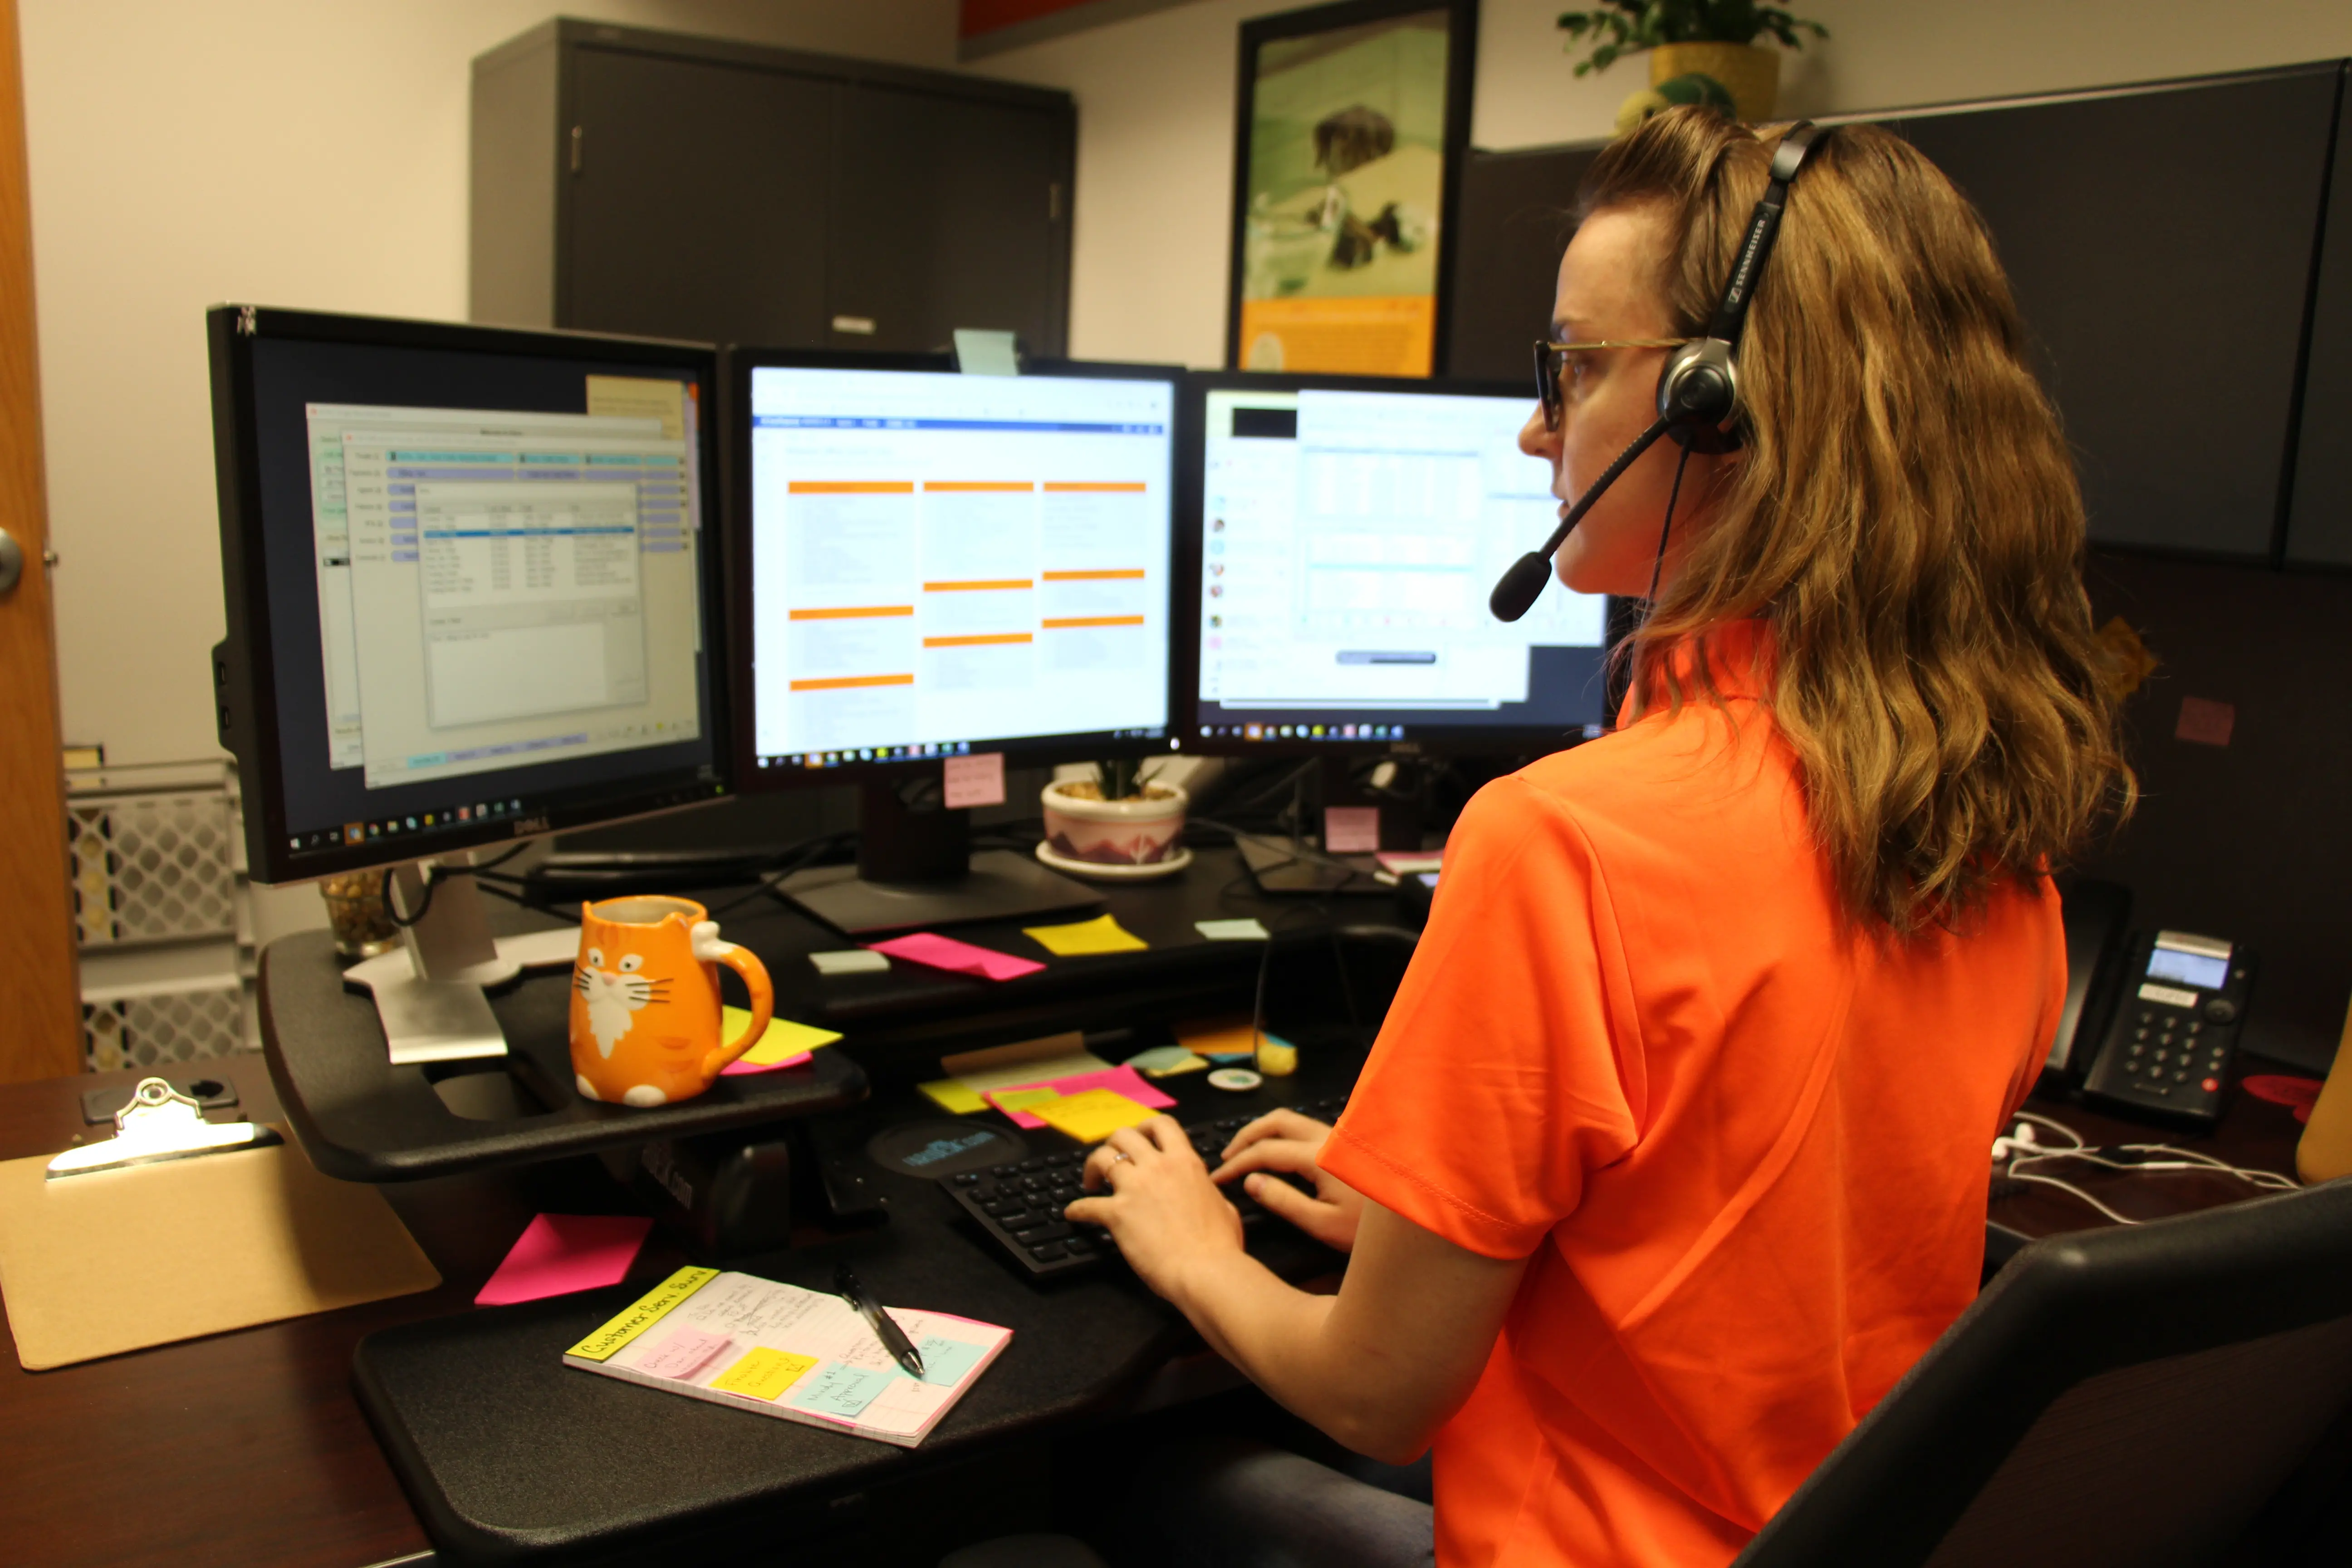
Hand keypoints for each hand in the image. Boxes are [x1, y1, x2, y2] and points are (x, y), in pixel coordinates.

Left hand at [1066, 1117, 1244, 1299]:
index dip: (1145, 1127)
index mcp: (1185, 1162)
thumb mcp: (1225, 1207)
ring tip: (1091, 1182)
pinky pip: (1087, 1205)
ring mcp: (1135, 1188)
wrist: (1206, 1270)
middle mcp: (1158, 1167)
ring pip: (1101, 1159)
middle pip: (1124, 1136)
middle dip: (1114, 1145)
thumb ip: (1209, 1192)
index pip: (1161, 1125)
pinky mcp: (1117, 1213)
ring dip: (1092, 1167)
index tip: (1139, 1137)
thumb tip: (1206, 1191)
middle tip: (1112, 1159)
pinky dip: (1077, 1209)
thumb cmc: (1220, 1245)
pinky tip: (1074, 1214)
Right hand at [1212, 1110, 1365, 1252]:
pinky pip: (1306, 1129)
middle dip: (1246, 1136)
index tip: (1218, 1177)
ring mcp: (1339, 1138)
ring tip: (1247, 1153)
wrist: (1412, 1222)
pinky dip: (1283, 1135)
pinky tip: (1279, 1154)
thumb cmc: (1369, 1228)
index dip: (1237, 1163)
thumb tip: (1252, 1182)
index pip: (1265, 1151)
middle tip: (1227, 1157)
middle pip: (1276, 1121)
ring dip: (1265, 1132)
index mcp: (1319, 1156)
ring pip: (1292, 1120)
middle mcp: (1328, 1138)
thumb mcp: (1322, 1224)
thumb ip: (1283, 1201)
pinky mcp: (1346, 1144)